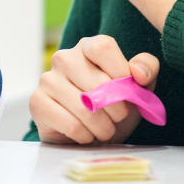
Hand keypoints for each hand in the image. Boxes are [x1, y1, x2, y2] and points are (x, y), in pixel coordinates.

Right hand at [29, 35, 158, 143]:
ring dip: (103, 127)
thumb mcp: (138, 86)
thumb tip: (138, 72)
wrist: (90, 134)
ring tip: (103, 129)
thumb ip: (147, 69)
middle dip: (117, 109)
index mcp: (87, 47)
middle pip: (98, 82)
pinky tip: (84, 134)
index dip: (120, 72)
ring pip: (84, 108)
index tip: (129, 91)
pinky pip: (71, 124)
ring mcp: (47, 79)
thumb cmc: (114, 105)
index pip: (103, 47)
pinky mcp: (37, 102)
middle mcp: (64, 58)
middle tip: (118, 118)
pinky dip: (85, 136)